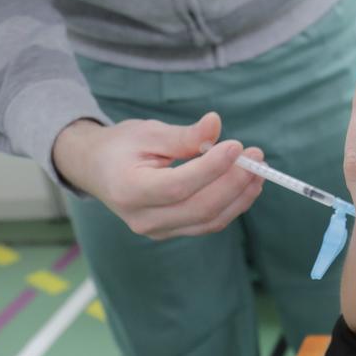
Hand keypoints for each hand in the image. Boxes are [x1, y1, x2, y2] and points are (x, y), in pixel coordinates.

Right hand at [53, 112, 265, 239]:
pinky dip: (233, 204)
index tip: (236, 145)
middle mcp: (143, 219)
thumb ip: (183, 135)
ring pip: (209, 220)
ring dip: (240, 194)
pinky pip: (209, 223)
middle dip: (234, 182)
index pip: (177, 186)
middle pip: (199, 208)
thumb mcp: (147, 133)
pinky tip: (248, 182)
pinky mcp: (173, 231)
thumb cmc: (121, 146)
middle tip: (257, 155)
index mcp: (129, 191)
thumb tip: (215, 124)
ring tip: (259, 167)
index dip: (211, 168)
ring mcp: (158, 230)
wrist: (97, 169)